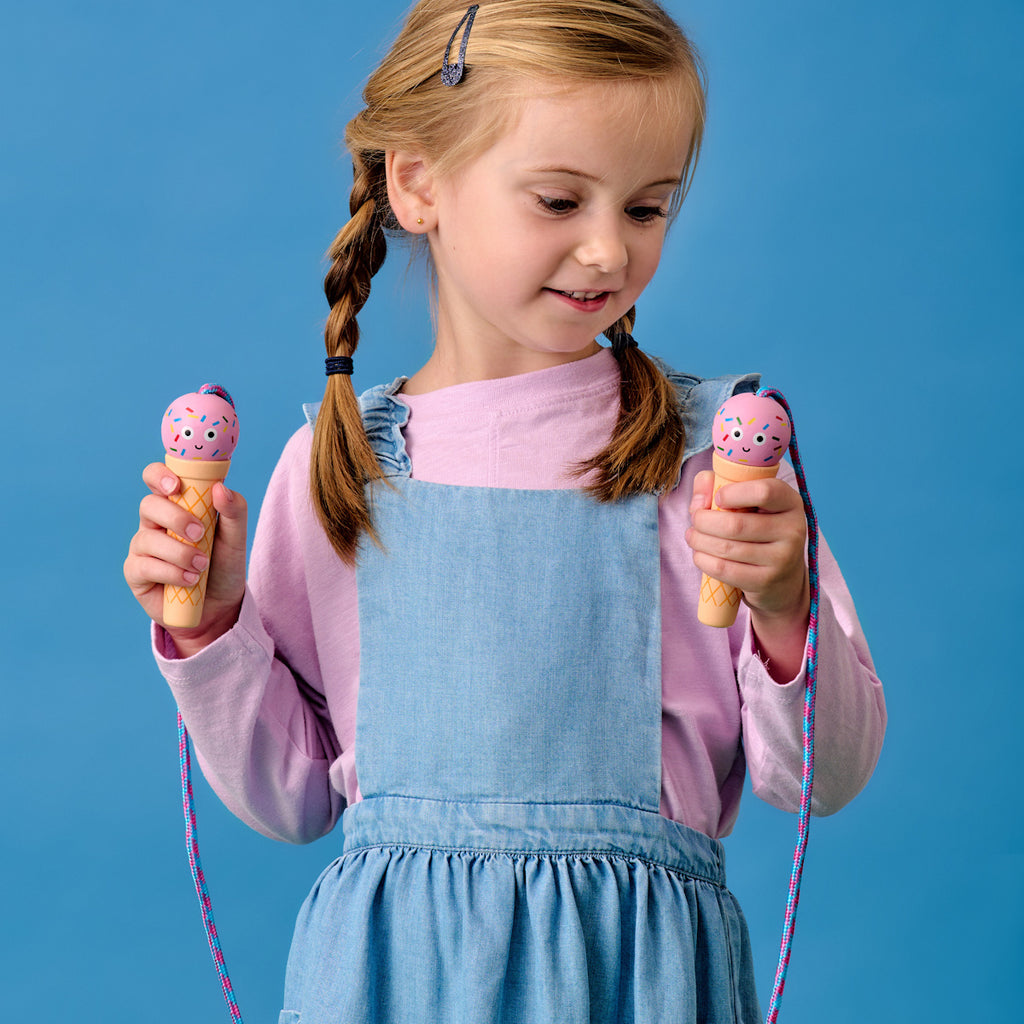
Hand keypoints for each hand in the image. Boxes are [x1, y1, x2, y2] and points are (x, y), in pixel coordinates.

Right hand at [124, 462, 247, 656]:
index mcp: (177, 505)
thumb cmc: (223, 567)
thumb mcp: (236, 539)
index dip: (159, 475)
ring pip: (147, 538)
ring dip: (179, 552)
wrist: (219, 608)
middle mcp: (155, 523)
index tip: (176, 485)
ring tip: (202, 566)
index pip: (157, 479)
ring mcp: (142, 547)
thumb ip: (234, 512)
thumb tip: (220, 488)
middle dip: (175, 518)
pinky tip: (189, 580)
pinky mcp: (136, 573)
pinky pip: (144, 566)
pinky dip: (171, 573)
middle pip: (149, 505)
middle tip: (199, 534)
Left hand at [687, 469, 809, 678]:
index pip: (765, 488)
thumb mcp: (752, 512)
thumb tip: (700, 480)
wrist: (786, 589)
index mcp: (791, 504)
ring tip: (692, 539)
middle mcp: (792, 530)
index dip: (734, 490)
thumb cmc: (760, 539)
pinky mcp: (767, 584)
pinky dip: (704, 562)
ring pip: (725, 546)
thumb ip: (725, 490)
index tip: (719, 497)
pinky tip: (700, 557)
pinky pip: (724, 570)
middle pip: (734, 521)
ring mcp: (782, 560)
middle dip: (702, 521)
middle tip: (692, 523)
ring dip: (698, 541)